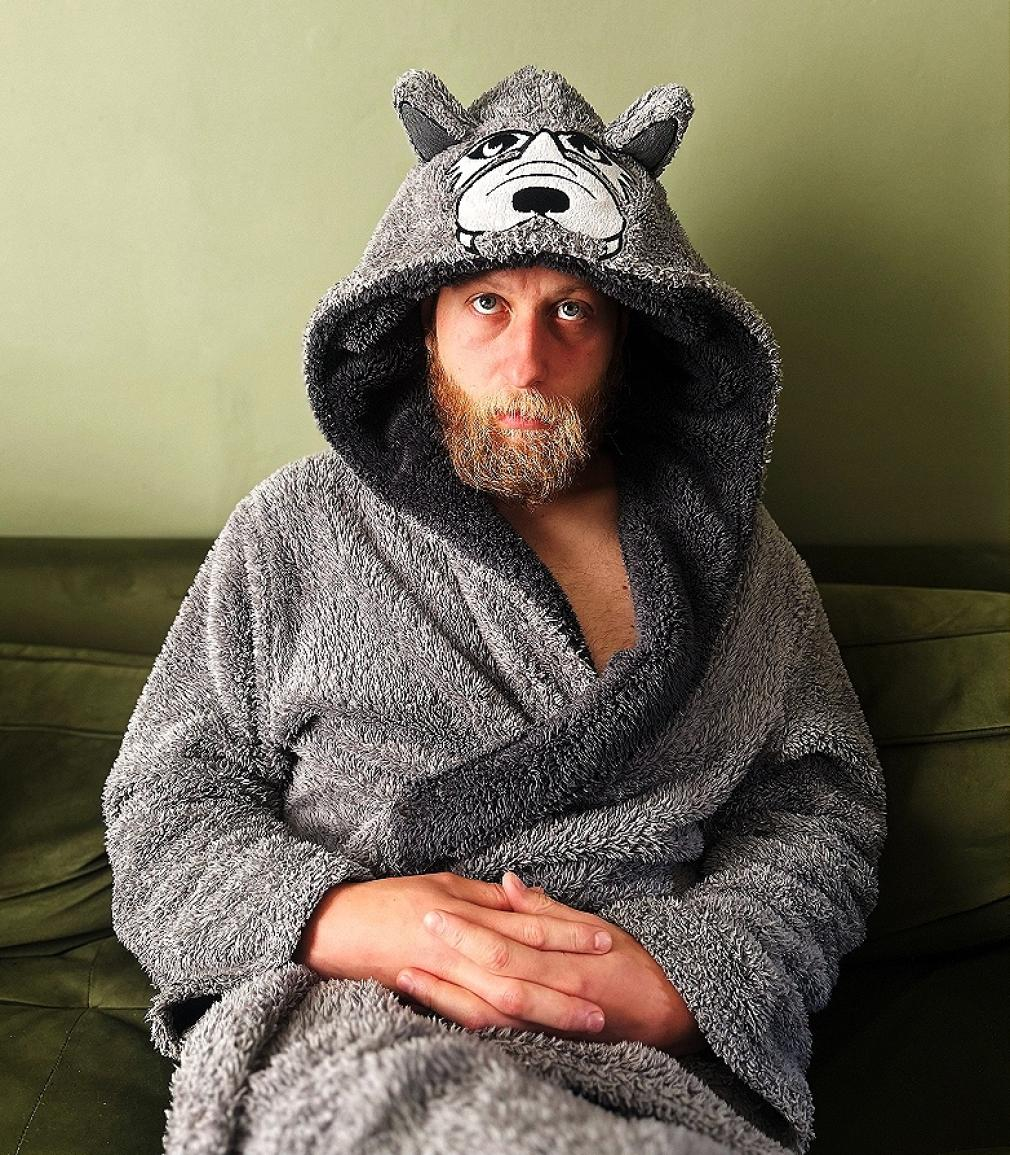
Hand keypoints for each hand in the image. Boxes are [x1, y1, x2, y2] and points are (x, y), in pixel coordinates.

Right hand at [293, 870, 613, 1035]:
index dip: (568, 932)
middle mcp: (459, 948)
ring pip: (503, 1001)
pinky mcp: (432, 998)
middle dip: (567, 986)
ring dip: (546, 1014)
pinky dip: (507, 1029)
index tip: (606, 938)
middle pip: (524, 970)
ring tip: (583, 1024)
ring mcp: (445, 976)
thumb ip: (487, 897)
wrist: (336, 927)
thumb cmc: (391, 899)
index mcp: (465, 912)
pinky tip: (533, 1036)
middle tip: (608, 1000)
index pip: (528, 923)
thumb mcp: (443, 883)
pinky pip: (473, 1018)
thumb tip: (525, 897)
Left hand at [398, 872, 706, 1053]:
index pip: (506, 944)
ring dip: (441, 995)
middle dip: (446, 957)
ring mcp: (543, 1023)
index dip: (466, 929)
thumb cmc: (631, 965)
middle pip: (487, 977)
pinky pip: (494, 1033)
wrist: (665, 1016)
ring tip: (404, 975)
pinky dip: (461, 1019)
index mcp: (566, 963)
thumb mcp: (598, 928)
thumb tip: (511, 883)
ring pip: (484, 1013)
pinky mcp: (539, 1039)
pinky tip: (433, 1007)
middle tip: (410, 936)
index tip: (433, 909)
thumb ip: (551, 911)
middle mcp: (552, 996)